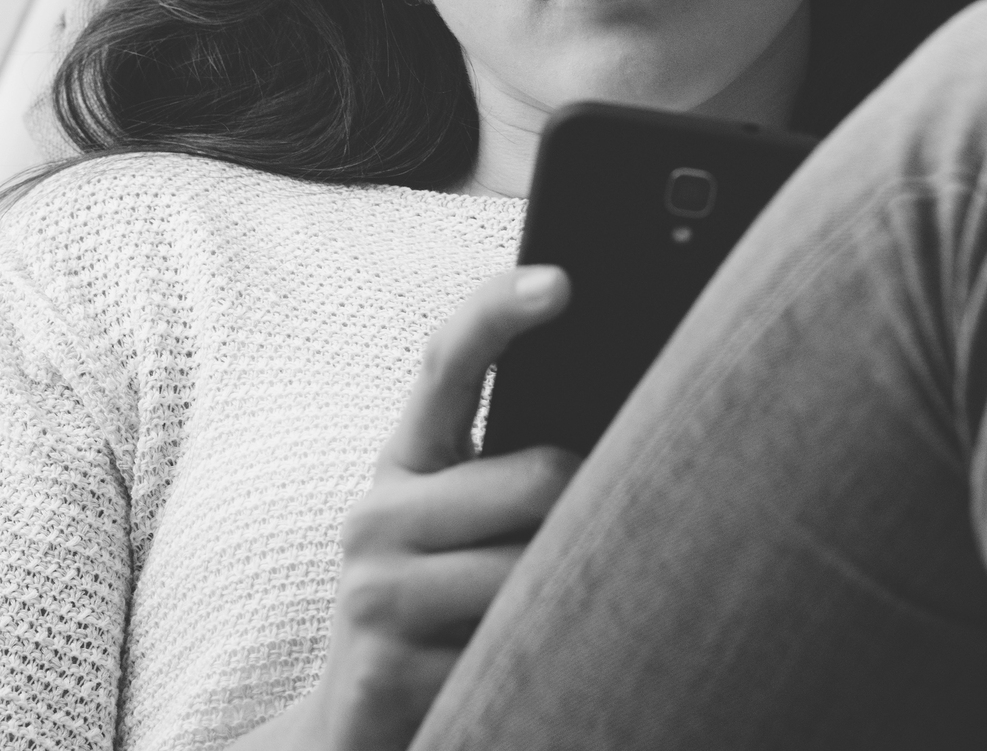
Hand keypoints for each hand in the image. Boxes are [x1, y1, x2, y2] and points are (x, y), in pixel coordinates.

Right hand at [291, 264, 578, 750]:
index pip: (447, 362)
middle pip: (539, 478)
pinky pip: (515, 647)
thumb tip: (630, 415)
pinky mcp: (386, 668)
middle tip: (613, 540)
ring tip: (566, 616)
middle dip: (592, 512)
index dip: (499, 313)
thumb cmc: (439, 613)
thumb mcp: (465, 532)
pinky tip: (530, 669)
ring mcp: (374, 592)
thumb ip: (515, 471)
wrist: (356, 732)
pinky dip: (543, 661)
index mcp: (404, 463)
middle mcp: (376, 515)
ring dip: (575, 597)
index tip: (561, 281)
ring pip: (537, 568)